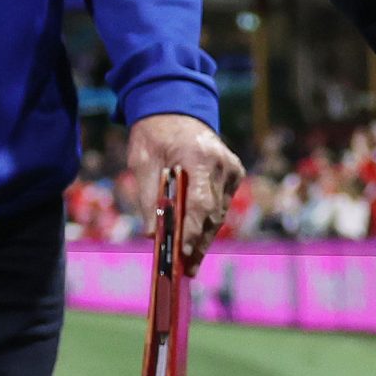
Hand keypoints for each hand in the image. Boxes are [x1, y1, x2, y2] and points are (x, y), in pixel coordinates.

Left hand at [126, 112, 242, 273]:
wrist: (174, 106)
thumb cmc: (153, 134)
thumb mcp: (141, 160)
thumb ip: (148, 196)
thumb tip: (152, 233)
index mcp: (198, 156)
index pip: (200, 203)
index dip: (192, 232)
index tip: (182, 254)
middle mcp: (222, 164)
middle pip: (212, 214)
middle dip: (197, 243)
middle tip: (185, 269)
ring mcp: (231, 169)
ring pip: (218, 213)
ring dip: (204, 237)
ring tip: (189, 263)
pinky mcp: (234, 173)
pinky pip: (220, 204)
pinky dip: (208, 222)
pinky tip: (196, 242)